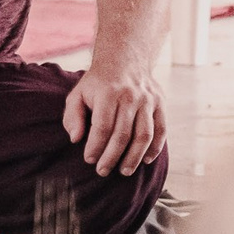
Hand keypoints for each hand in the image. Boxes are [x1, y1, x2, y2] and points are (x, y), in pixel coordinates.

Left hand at [63, 62, 163, 176]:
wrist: (125, 61)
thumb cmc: (97, 84)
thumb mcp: (77, 94)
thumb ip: (73, 116)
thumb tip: (76, 139)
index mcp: (108, 94)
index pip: (102, 127)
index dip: (96, 146)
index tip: (89, 160)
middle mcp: (131, 97)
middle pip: (123, 134)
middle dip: (112, 156)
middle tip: (103, 171)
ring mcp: (149, 101)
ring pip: (144, 135)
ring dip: (135, 157)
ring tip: (125, 171)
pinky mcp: (160, 105)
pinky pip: (161, 130)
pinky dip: (155, 148)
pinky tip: (145, 160)